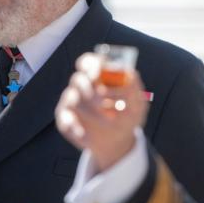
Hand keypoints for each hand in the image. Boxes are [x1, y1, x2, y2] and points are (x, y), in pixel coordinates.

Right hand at [56, 53, 147, 171]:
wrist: (119, 141)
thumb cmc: (128, 116)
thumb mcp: (138, 105)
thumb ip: (135, 89)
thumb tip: (131, 74)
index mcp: (99, 76)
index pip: (88, 62)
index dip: (90, 65)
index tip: (97, 73)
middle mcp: (83, 86)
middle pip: (78, 79)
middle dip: (91, 91)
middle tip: (104, 103)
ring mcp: (72, 101)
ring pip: (74, 100)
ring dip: (92, 113)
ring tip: (111, 121)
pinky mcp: (65, 119)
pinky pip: (65, 120)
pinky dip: (76, 128)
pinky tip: (87, 137)